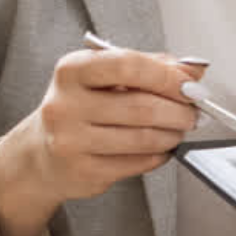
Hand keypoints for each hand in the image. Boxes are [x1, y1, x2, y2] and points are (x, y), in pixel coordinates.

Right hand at [0, 41, 201, 209]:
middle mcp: (65, 104)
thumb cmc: (81, 108)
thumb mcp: (107, 77)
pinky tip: (160, 149)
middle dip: (179, 111)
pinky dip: (158, 156)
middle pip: (141, 106)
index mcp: (72, 70)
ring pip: (143, 138)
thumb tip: (194, 71)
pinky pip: (137, 163)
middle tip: (193, 114)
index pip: (128, 66)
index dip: (168, 77)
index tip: (191, 86)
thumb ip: (151, 67)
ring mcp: (70, 140)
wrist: (42, 153)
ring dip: (172, 135)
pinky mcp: (82, 170)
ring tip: (178, 131)